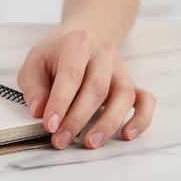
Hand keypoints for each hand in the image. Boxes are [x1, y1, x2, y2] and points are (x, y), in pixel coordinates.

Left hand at [17, 27, 154, 148]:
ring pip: (124, 95)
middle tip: (61, 140)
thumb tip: (40, 112)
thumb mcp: (34, 63)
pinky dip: (141, 119)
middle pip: (96, 88)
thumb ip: (34, 87)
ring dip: (107, 122)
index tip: (49, 126)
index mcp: (76, 45)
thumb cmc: (54, 55)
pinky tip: (126, 135)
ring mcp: (121, 69)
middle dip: (78, 118)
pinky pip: (146, 100)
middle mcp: (103, 54)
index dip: (60, 102)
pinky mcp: (132, 82)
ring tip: (90, 143)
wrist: (81, 37)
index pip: (71, 75)